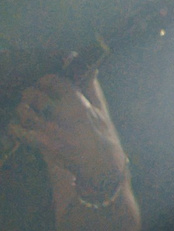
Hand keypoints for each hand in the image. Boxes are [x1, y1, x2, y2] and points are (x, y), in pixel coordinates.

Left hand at [12, 73, 125, 188]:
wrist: (100, 163)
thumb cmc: (101, 134)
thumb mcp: (100, 108)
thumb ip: (90, 86)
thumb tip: (90, 66)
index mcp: (77, 100)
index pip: (52, 79)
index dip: (45, 81)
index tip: (46, 86)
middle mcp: (62, 112)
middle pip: (32, 94)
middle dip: (30, 96)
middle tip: (34, 102)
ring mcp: (51, 128)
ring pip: (23, 110)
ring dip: (23, 112)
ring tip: (28, 115)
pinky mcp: (43, 143)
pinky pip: (18, 130)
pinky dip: (16, 128)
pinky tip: (22, 129)